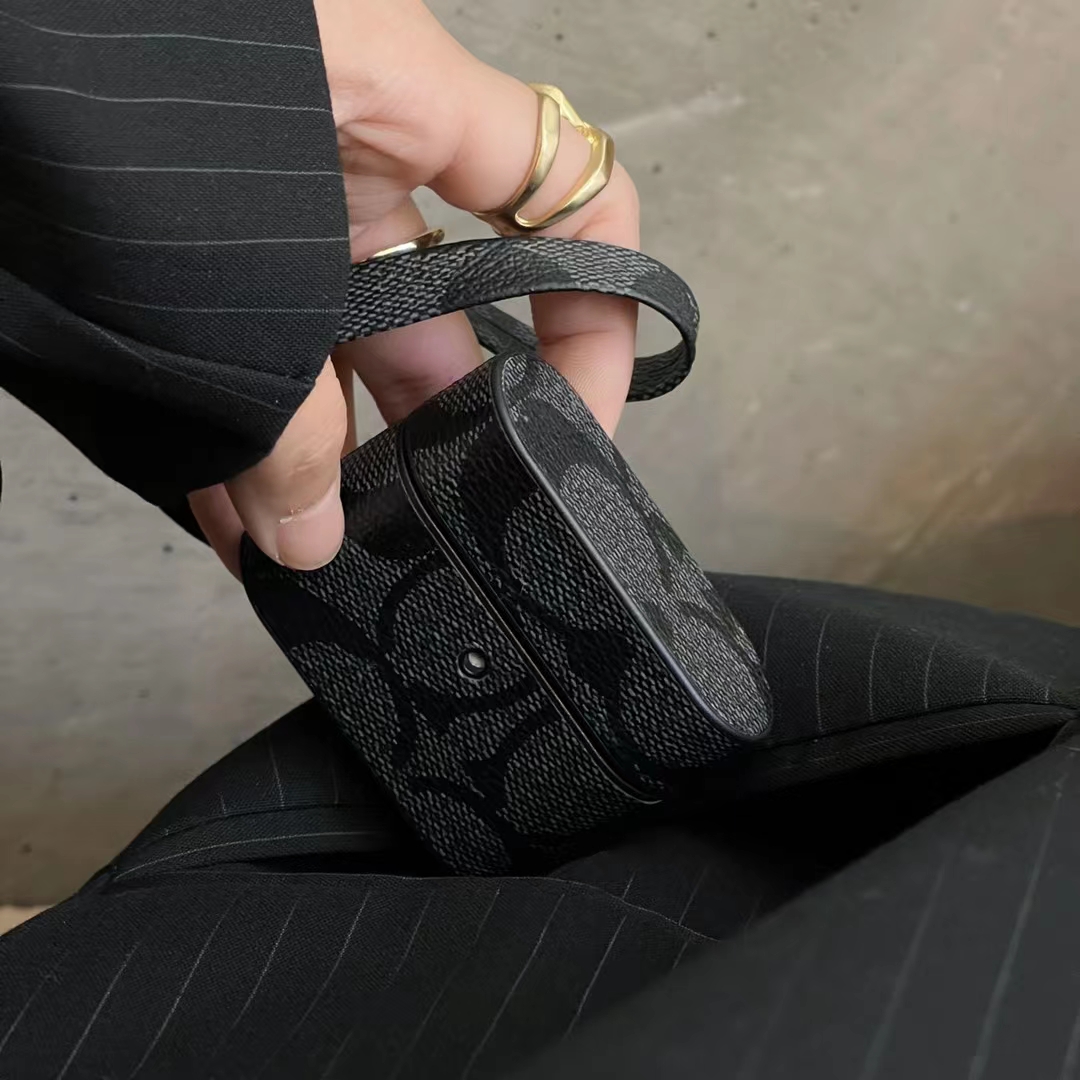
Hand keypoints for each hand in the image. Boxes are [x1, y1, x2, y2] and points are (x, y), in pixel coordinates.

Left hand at [190, 0, 639, 575]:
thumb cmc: (79, 60)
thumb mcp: (231, 258)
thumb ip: (287, 417)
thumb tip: (308, 541)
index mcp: (401, 104)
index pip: (577, 203)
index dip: (607, 318)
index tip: (581, 427)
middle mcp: (350, 153)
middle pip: (450, 311)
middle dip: (443, 427)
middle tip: (432, 523)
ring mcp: (272, 204)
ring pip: (339, 351)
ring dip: (330, 453)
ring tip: (316, 545)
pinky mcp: (198, 247)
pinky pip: (255, 356)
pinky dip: (248, 436)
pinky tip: (239, 518)